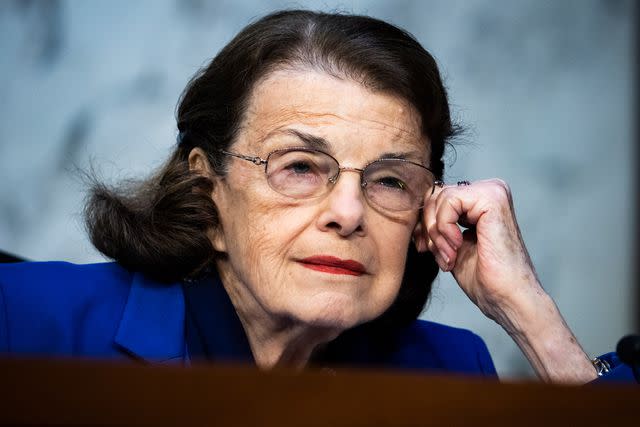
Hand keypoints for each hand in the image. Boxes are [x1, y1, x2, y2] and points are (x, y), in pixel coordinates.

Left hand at [413, 179, 596, 382]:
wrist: (507, 297)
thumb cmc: (484, 278)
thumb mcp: (450, 244)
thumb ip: (437, 225)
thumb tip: (414, 213)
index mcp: (481, 201)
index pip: (437, 197)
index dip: (425, 223)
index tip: (426, 248)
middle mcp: (489, 190)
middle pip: (435, 194)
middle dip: (429, 228)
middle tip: (439, 255)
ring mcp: (492, 191)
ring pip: (440, 197)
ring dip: (437, 232)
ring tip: (450, 255)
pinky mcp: (492, 198)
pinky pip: (449, 201)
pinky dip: (444, 227)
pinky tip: (457, 247)